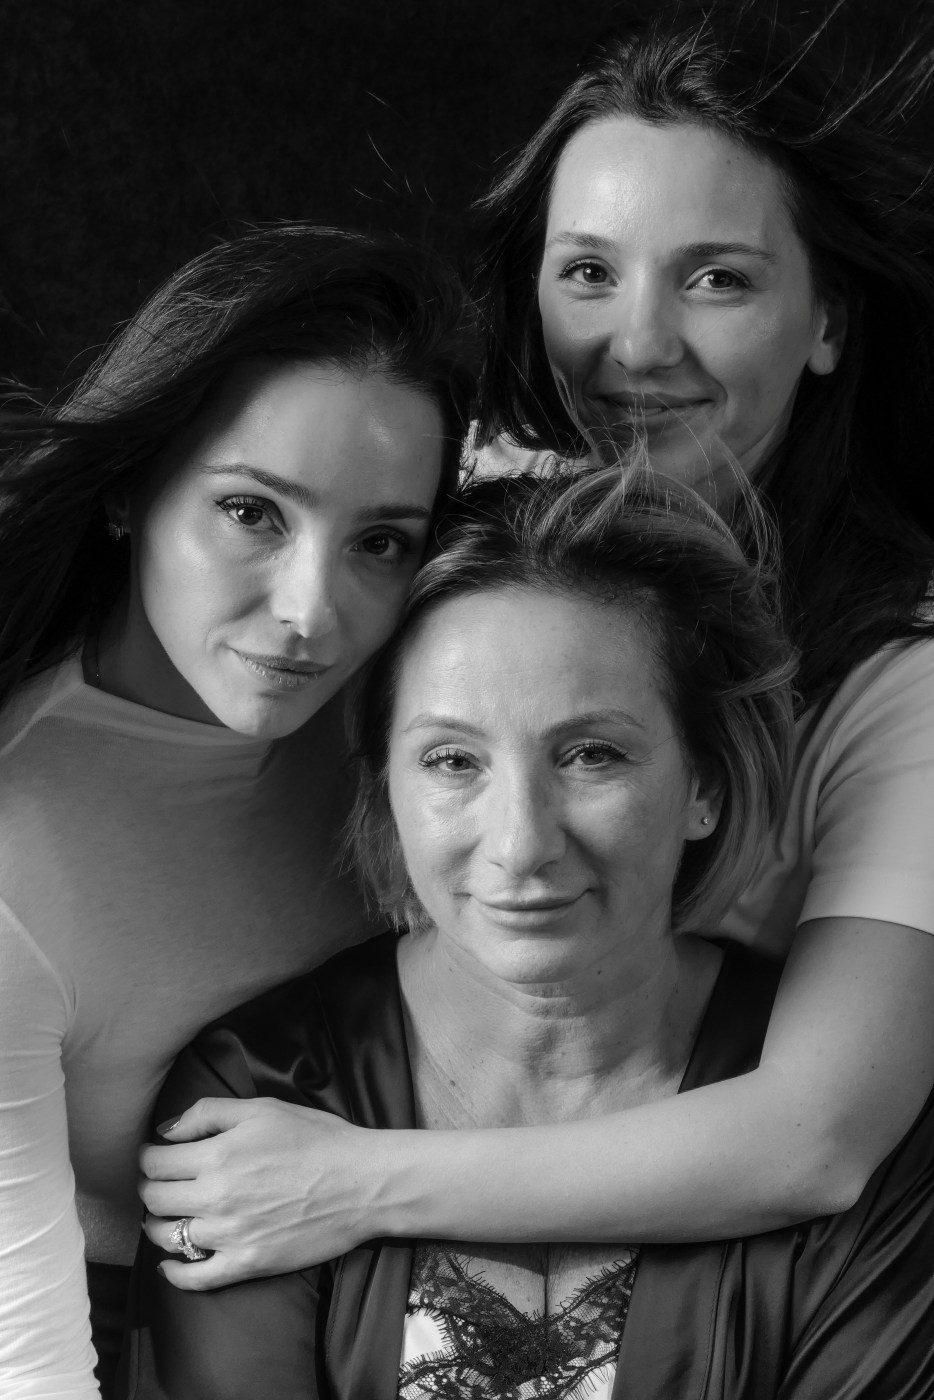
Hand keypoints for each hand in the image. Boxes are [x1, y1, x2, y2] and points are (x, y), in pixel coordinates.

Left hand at [138, 1098, 383, 1289]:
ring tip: (166, 1215)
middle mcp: (216, 1198)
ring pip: (168, 1238)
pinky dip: (174, 1273)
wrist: (361, 1183)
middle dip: (150, 1188)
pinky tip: (171, 1264)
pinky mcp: (247, 1264)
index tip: (155, 1155)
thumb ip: (209, 1113)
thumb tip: (166, 1131)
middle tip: (160, 1182)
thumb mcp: (263, 1108)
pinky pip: (195, 1278)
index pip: (155, 1162)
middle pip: (155, 1199)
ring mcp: (230, 1236)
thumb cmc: (317, 1139)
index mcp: (217, 1156)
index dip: (148, 1156)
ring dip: (158, 1225)